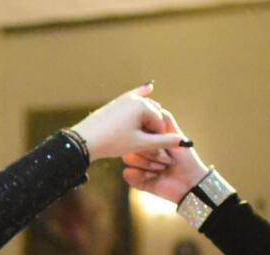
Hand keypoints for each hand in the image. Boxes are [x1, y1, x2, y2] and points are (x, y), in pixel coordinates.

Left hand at [71, 83, 189, 160]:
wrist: (84, 141)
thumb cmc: (112, 143)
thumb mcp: (139, 144)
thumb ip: (163, 142)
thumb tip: (185, 142)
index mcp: (143, 106)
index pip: (159, 124)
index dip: (158, 140)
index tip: (155, 152)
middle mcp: (135, 98)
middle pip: (153, 116)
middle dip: (153, 130)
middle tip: (151, 147)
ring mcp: (125, 98)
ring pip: (143, 111)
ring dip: (147, 121)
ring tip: (144, 137)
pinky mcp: (117, 102)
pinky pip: (133, 96)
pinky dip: (142, 93)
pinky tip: (150, 86)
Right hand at [120, 110, 210, 202]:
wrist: (189, 182)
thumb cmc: (186, 158)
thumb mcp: (176, 135)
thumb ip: (165, 120)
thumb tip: (152, 106)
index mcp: (149, 138)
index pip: (137, 130)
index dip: (147, 135)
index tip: (162, 141)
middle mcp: (141, 150)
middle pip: (130, 144)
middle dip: (152, 153)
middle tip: (168, 160)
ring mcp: (137, 164)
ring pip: (128, 158)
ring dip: (148, 164)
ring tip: (162, 169)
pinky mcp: (135, 179)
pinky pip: (127, 173)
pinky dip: (141, 175)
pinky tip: (154, 178)